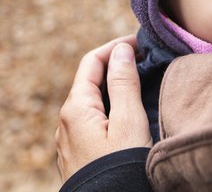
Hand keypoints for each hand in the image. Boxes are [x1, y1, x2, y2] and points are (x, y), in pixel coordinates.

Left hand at [55, 35, 152, 181]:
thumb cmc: (120, 169)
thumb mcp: (128, 123)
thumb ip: (123, 83)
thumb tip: (121, 50)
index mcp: (75, 108)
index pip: (92, 61)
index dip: (116, 47)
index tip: (142, 42)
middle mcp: (65, 122)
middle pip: (90, 81)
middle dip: (116, 66)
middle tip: (146, 60)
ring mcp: (69, 141)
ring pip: (91, 102)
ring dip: (114, 87)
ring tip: (142, 83)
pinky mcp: (78, 156)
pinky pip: (92, 121)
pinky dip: (110, 108)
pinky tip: (129, 113)